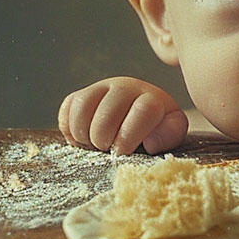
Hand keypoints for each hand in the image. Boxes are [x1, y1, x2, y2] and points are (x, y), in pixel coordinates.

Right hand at [58, 77, 188, 155]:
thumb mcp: (171, 131)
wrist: (138, 114)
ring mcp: (101, 88)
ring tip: (94, 145)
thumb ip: (169, 135)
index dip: (129, 135)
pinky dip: (69, 128)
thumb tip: (151, 143)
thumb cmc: (155, 127)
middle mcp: (125, 87)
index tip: (122, 151)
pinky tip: (82, 138)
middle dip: (105, 139)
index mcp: (151, 97)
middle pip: (107, 113)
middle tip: (107, 150)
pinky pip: (67, 107)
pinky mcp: (80, 94)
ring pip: (83, 106)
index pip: (143, 110)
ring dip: (85, 134)